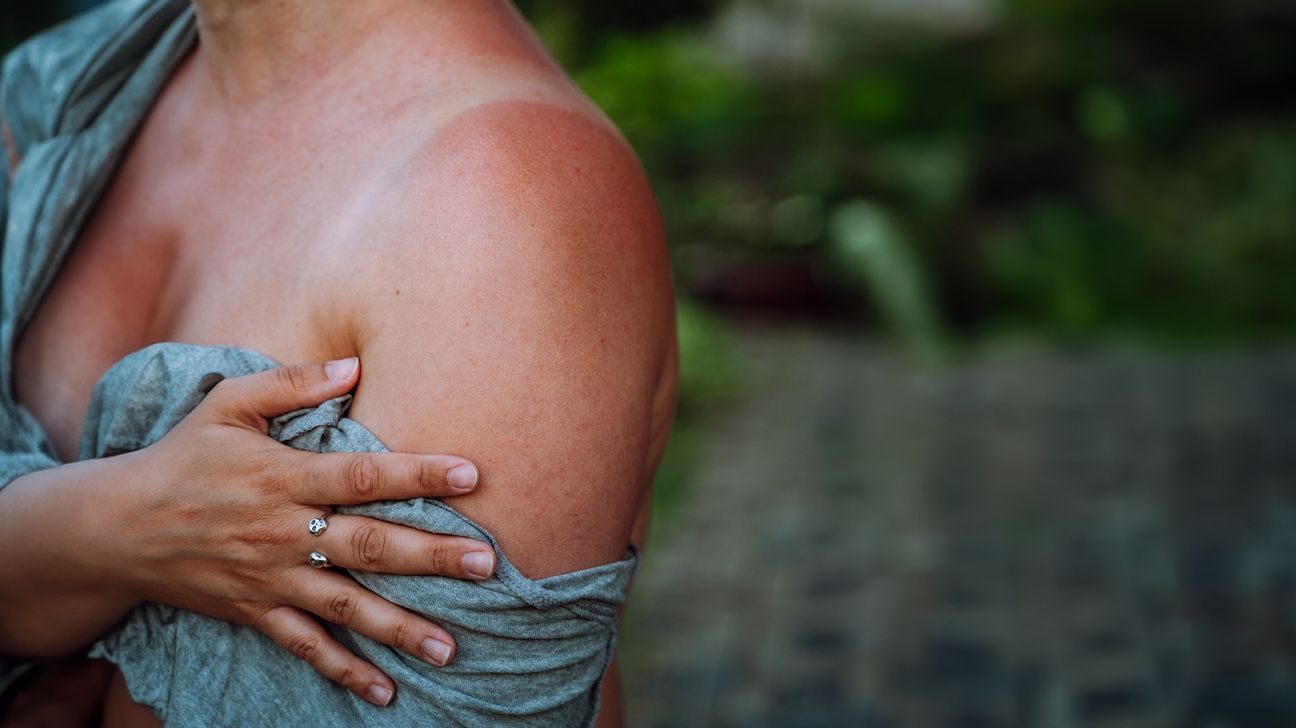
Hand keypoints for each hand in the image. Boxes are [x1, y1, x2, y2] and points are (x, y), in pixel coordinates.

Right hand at [105, 357, 490, 706]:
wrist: (116, 527)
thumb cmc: (184, 455)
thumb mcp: (229, 403)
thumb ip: (292, 383)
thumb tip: (355, 366)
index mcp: (284, 476)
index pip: (362, 475)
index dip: (417, 474)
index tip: (471, 476)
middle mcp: (284, 532)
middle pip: (368, 545)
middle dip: (430, 556)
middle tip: (486, 563)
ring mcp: (272, 578)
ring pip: (345, 607)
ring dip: (400, 628)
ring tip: (451, 648)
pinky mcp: (257, 612)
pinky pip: (305, 646)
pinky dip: (344, 671)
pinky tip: (386, 691)